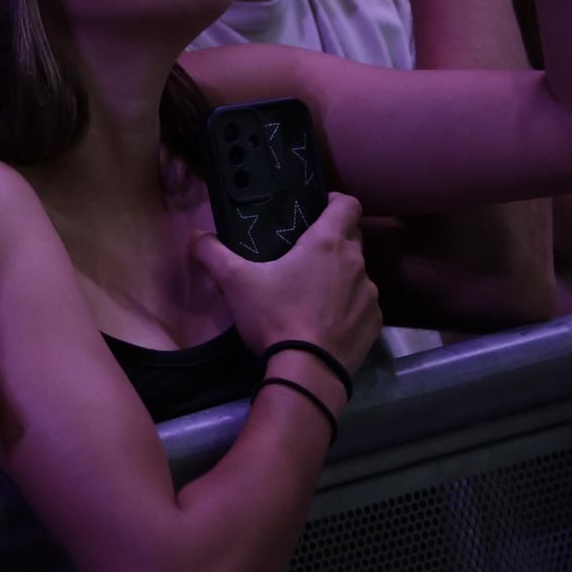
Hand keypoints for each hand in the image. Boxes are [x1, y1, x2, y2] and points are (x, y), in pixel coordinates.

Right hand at [191, 192, 380, 375]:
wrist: (307, 371)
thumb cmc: (274, 316)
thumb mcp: (235, 282)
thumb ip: (212, 252)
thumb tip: (196, 235)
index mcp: (327, 243)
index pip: (348, 204)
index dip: (335, 201)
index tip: (317, 209)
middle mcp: (356, 263)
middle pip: (351, 237)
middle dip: (333, 240)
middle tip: (304, 253)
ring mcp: (369, 294)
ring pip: (357, 273)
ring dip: (340, 275)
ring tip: (313, 292)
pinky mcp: (374, 322)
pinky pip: (364, 304)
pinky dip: (349, 306)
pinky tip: (327, 321)